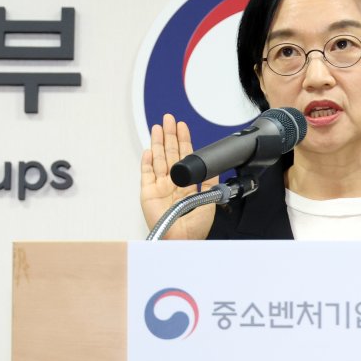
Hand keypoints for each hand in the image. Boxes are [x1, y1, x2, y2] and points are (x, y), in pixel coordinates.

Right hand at [140, 114, 218, 238]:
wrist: (183, 240)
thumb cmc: (195, 228)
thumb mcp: (209, 200)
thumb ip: (209, 182)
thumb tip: (213, 166)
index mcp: (186, 184)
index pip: (184, 157)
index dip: (183, 141)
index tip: (182, 127)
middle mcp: (172, 183)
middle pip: (170, 153)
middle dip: (170, 135)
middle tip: (169, 119)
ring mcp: (159, 187)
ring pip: (158, 159)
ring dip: (158, 143)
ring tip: (158, 127)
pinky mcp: (148, 193)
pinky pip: (146, 174)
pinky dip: (147, 161)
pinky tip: (149, 149)